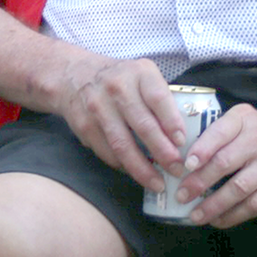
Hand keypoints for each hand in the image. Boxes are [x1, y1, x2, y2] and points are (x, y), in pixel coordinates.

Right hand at [52, 55, 188, 191]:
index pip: (158, 98)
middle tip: (177, 170)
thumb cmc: (119, 78)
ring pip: (122, 145)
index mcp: (139, 73)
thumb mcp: (143, 75)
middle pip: (143, 125)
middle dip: (163, 153)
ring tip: (158, 183)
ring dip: (142, 169)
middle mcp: (117, 87)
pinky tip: (135, 172)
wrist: (73, 74)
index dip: (172, 122)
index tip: (182, 143)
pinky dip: (123, 166)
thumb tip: (182, 138)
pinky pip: (107, 152)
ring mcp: (97, 107)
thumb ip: (161, 99)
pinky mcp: (84, 125)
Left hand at [173, 104, 256, 228]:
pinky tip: (218, 220)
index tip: (186, 164)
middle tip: (182, 195)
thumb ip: (217, 133)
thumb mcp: (241, 119)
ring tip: (196, 215)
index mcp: (243, 120)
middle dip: (200, 182)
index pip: (220, 132)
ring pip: (239, 188)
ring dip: (215, 204)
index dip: (202, 149)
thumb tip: (186, 159)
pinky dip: (234, 215)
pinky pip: (254, 205)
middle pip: (225, 163)